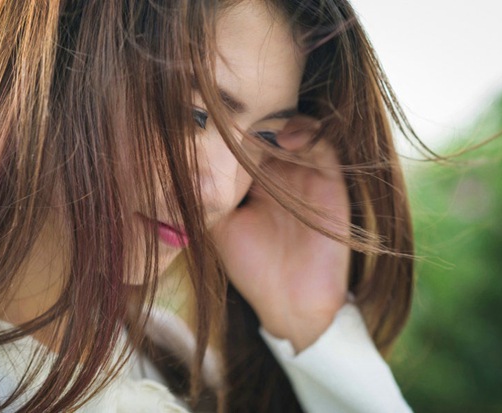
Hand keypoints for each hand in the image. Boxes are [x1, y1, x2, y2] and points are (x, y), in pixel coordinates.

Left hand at [212, 117, 350, 351]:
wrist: (291, 301)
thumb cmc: (251, 266)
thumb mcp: (216, 224)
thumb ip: (203, 192)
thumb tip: (173, 161)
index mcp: (250, 175)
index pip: (236, 134)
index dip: (222, 119)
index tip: (201, 109)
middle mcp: (277, 167)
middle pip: (263, 122)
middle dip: (246, 110)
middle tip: (226, 99)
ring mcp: (303, 170)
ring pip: (290, 125)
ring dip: (273, 118)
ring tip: (253, 118)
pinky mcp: (329, 180)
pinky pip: (321, 145)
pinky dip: (305, 134)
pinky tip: (283, 139)